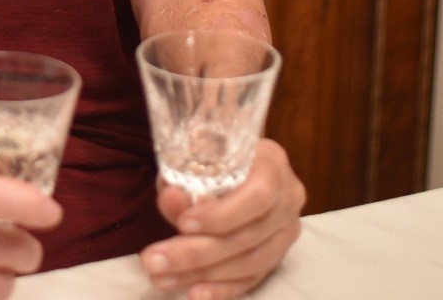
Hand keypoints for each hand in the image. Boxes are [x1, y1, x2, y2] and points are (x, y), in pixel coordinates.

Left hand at [139, 140, 304, 298]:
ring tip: (162, 278)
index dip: (221, 215)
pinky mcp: (279, 254)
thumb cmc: (210, 156)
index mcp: (271, 163)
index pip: (257, 196)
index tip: (182, 224)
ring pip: (250, 262)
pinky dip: (223, 288)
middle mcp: (288, 198)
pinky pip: (253, 278)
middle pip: (248, 236)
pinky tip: (194, 293)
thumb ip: (181, 179)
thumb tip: (172, 199)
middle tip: (155, 262)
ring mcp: (287, 230)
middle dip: (197, 253)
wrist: (232, 163)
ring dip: (203, 274)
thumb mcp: (192, 158)